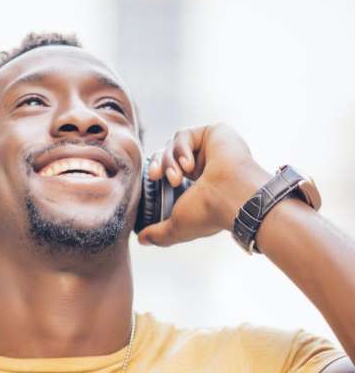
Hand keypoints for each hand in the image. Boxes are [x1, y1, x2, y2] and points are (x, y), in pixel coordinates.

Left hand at [137, 122, 272, 246]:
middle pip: (168, 155)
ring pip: (173, 145)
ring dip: (169, 161)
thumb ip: (159, 234)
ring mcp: (210, 149)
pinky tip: (188, 165)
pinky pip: (184, 135)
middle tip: (155, 176)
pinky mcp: (214, 133)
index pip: (169, 171)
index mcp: (199, 185)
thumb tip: (142, 239)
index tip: (151, 180)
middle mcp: (205, 166)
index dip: (156, 173)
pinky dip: (180, 149)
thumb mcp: (177, 226)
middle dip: (158, 165)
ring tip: (176, 178)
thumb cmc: (208, 213)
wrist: (230, 197)